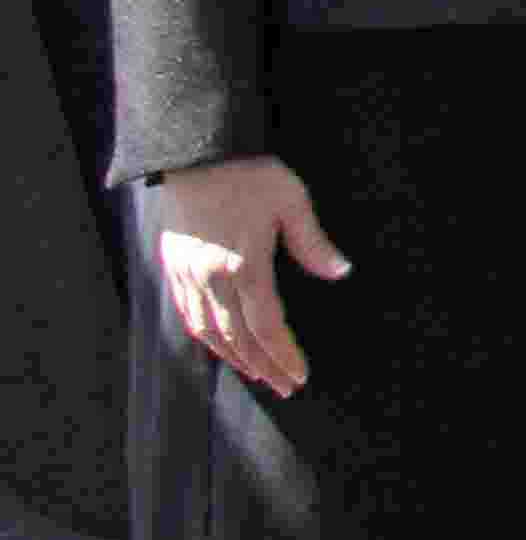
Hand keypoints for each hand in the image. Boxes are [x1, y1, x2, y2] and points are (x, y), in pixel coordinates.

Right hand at [146, 155, 346, 395]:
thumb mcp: (291, 200)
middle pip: (238, 338)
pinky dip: (203, 337)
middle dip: (263, 366)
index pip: (267, 326)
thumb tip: (340, 271)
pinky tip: (218, 345)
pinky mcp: (172, 267)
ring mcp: (187, 274)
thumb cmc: (248, 174)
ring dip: (233, 358)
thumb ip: (312, 241)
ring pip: (208, 332)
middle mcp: (212, 278)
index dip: (284, 355)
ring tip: (256, 374)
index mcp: (245, 265)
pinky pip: (186, 314)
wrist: (194, 153)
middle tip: (285, 386)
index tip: (300, 375)